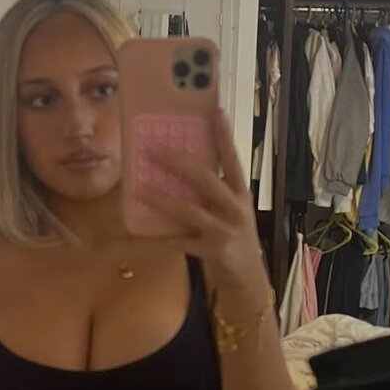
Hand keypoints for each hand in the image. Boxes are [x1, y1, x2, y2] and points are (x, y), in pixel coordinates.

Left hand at [136, 109, 268, 304]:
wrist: (247, 279)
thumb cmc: (233, 238)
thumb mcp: (230, 212)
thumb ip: (212, 194)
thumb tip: (180, 170)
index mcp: (239, 193)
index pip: (232, 158)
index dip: (224, 135)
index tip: (215, 110)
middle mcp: (235, 208)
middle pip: (205, 178)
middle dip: (177, 162)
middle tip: (152, 150)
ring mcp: (225, 230)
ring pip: (189, 210)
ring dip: (163, 199)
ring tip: (142, 190)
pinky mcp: (214, 252)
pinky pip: (182, 242)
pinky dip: (164, 238)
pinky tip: (148, 234)